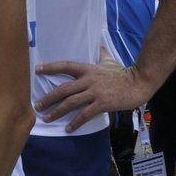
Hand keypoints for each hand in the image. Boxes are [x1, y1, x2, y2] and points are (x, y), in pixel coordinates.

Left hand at [35, 61, 155, 131]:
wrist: (139, 84)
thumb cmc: (123, 73)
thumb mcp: (109, 61)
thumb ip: (101, 54)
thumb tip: (98, 45)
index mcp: (88, 69)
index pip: (65, 66)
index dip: (50, 67)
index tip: (36, 70)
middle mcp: (88, 80)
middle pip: (63, 89)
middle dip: (48, 98)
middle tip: (37, 105)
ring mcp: (95, 93)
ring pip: (71, 103)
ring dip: (57, 111)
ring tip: (47, 118)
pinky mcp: (102, 104)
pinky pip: (85, 114)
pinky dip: (75, 122)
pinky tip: (68, 129)